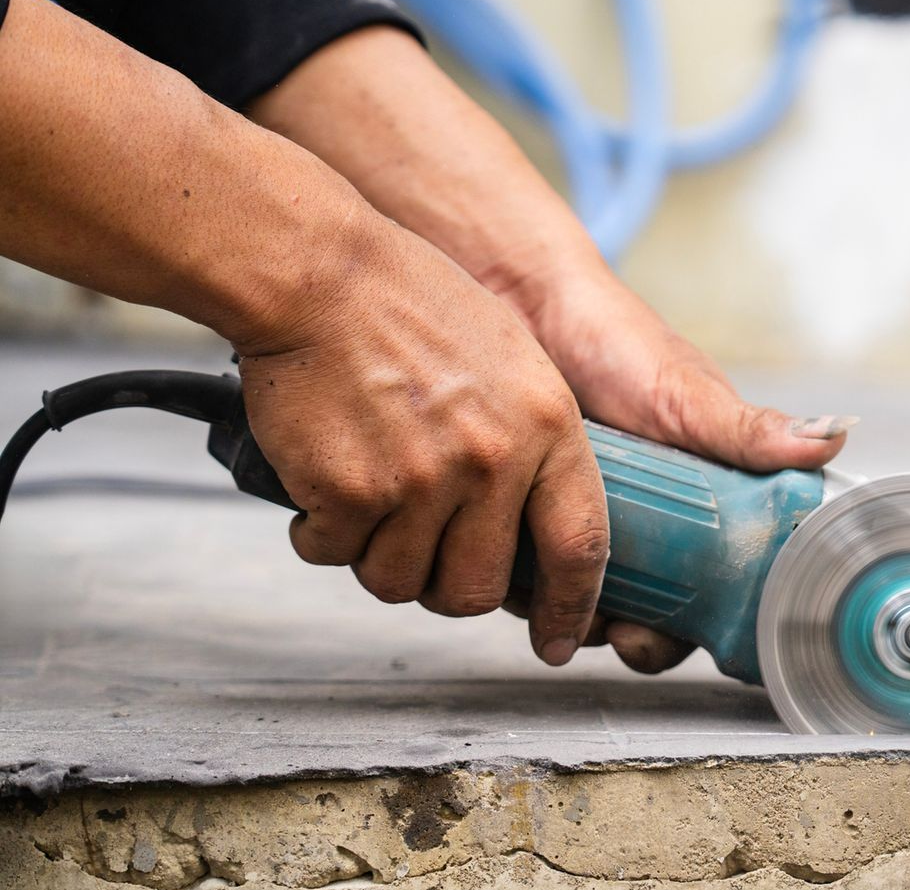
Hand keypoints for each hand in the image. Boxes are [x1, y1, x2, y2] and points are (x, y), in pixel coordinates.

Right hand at [236, 214, 610, 667]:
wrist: (321, 276)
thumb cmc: (414, 308)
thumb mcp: (514, 363)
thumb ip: (534, 444)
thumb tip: (532, 530)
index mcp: (550, 428)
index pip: (581, 545)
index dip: (569, 607)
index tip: (557, 640)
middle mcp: (494, 461)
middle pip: (478, 590)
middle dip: (447, 587)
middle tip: (423, 551)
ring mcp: (423, 481)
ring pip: (403, 583)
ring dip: (380, 560)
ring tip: (370, 501)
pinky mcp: (352, 493)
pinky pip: (336, 555)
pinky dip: (322, 534)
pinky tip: (324, 485)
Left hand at [509, 269, 856, 673]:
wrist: (527, 306)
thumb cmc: (619, 342)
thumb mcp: (686, 393)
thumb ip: (750, 428)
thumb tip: (835, 436)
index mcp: (707, 504)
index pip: (714, 592)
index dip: (693, 628)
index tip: (665, 637)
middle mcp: (652, 522)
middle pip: (653, 613)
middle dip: (633, 634)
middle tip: (609, 627)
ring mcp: (590, 520)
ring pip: (587, 601)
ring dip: (572, 614)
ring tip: (553, 595)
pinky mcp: (530, 515)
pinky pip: (529, 571)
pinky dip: (523, 581)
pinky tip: (513, 565)